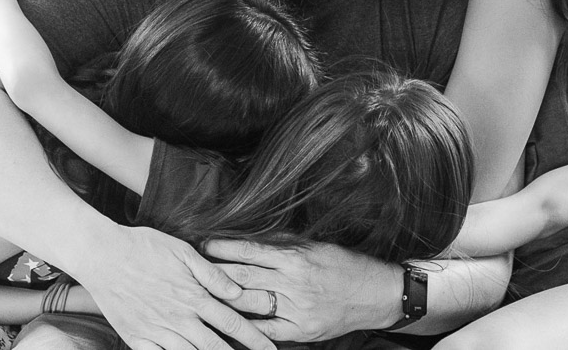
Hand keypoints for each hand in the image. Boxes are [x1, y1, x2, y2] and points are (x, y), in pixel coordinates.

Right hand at [72, 225, 274, 349]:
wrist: (101, 254)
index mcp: (193, 296)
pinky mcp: (136, 338)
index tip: (271, 349)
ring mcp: (156, 331)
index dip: (254, 339)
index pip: (232, 323)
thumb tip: (236, 291)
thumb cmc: (143, 246)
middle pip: (215, 347)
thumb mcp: (182, 251)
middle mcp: (178, 318)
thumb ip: (211, 273)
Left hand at [203, 239, 401, 342]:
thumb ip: (281, 243)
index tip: (203, 245)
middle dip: (215, 273)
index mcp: (295, 257)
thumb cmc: (343, 264)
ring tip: (202, 293)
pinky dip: (246, 328)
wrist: (374, 294)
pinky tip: (227, 323)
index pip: (249, 251)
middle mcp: (293, 283)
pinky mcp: (301, 331)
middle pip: (243, 278)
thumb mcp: (313, 245)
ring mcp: (296, 309)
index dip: (222, 248)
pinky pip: (267, 330)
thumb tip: (247, 237)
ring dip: (224, 299)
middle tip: (192, 269)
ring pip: (250, 304)